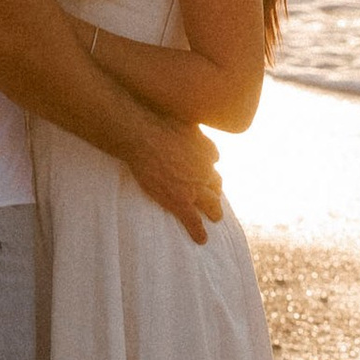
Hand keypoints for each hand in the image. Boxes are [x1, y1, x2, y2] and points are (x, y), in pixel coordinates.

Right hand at [126, 114, 222, 244]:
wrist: (143, 137)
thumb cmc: (157, 122)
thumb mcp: (181, 119)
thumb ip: (189, 127)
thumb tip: (189, 129)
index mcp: (206, 150)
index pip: (213, 159)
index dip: (207, 164)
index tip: (205, 167)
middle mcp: (205, 170)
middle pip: (216, 183)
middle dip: (215, 189)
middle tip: (215, 195)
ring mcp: (194, 188)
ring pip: (211, 203)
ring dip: (214, 211)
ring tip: (216, 217)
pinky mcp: (180, 201)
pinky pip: (193, 220)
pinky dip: (198, 231)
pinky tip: (202, 239)